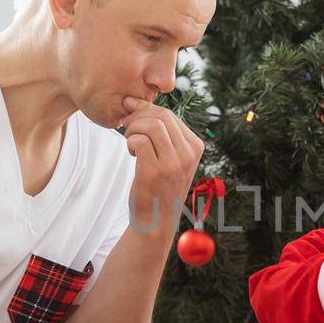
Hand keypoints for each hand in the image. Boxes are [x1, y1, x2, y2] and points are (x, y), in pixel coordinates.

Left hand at [121, 98, 203, 230]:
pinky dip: (130, 142)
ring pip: (151, 125)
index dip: (147, 111)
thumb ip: (163, 134)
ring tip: (130, 141)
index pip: (170, 115)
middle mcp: (188, 154)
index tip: (133, 118)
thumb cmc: (159, 187)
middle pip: (161, 116)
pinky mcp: (155, 172)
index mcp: (196, 147)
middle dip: (139, 117)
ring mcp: (173, 164)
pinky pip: (140, 141)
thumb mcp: (171, 159)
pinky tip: (132, 153)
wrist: (155, 221)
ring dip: (134, 129)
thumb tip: (135, 102)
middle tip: (127, 128)